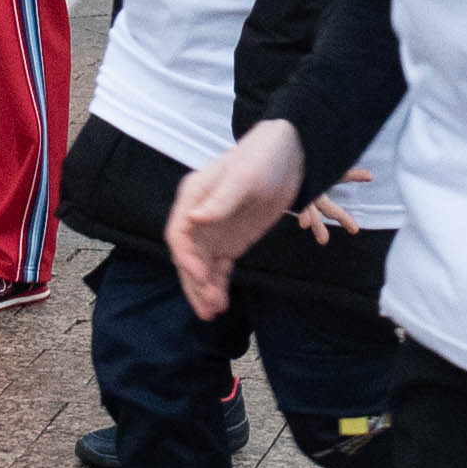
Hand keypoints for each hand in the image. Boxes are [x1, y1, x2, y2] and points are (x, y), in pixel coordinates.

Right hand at [170, 120, 307, 315]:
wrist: (287, 154)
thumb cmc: (261, 158)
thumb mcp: (243, 178)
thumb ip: (220, 199)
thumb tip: (194, 218)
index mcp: (192, 198)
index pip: (179, 234)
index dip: (186, 258)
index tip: (200, 277)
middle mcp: (197, 218)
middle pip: (187, 256)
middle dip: (194, 283)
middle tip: (207, 306)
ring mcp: (213, 232)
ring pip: (201, 267)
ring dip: (204, 290)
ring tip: (213, 312)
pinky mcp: (230, 242)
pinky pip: (218, 268)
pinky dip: (218, 286)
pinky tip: (221, 303)